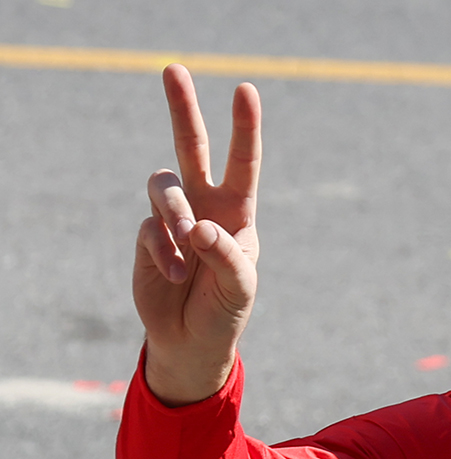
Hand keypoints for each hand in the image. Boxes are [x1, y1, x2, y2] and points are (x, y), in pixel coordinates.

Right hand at [134, 64, 260, 405]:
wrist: (191, 339)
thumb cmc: (225, 308)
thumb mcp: (239, 286)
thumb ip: (226, 256)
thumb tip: (198, 226)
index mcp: (238, 210)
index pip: (243, 161)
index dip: (244, 126)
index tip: (245, 90)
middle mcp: (204, 204)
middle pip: (192, 146)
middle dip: (183, 108)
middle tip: (174, 68)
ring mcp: (172, 217)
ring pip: (164, 186)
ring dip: (175, 212)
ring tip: (187, 244)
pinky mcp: (145, 235)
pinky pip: (149, 227)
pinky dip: (163, 250)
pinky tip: (175, 273)